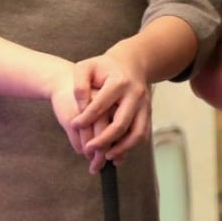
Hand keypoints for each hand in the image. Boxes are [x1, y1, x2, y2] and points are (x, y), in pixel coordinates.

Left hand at [70, 52, 150, 169]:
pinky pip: (143, 134)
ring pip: (137, 133)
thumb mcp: (86, 67)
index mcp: (119, 82)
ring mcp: (145, 105)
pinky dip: (132, 146)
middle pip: (121, 123)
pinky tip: (118, 154)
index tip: (74, 125)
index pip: (101, 104)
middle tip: (89, 149)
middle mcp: (135, 94)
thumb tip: (81, 107)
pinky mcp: (148, 113)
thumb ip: (80, 84)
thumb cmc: (103, 67)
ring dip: (122, 149)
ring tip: (106, 157)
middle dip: (104, 140)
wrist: (130, 63)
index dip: (86, 117)